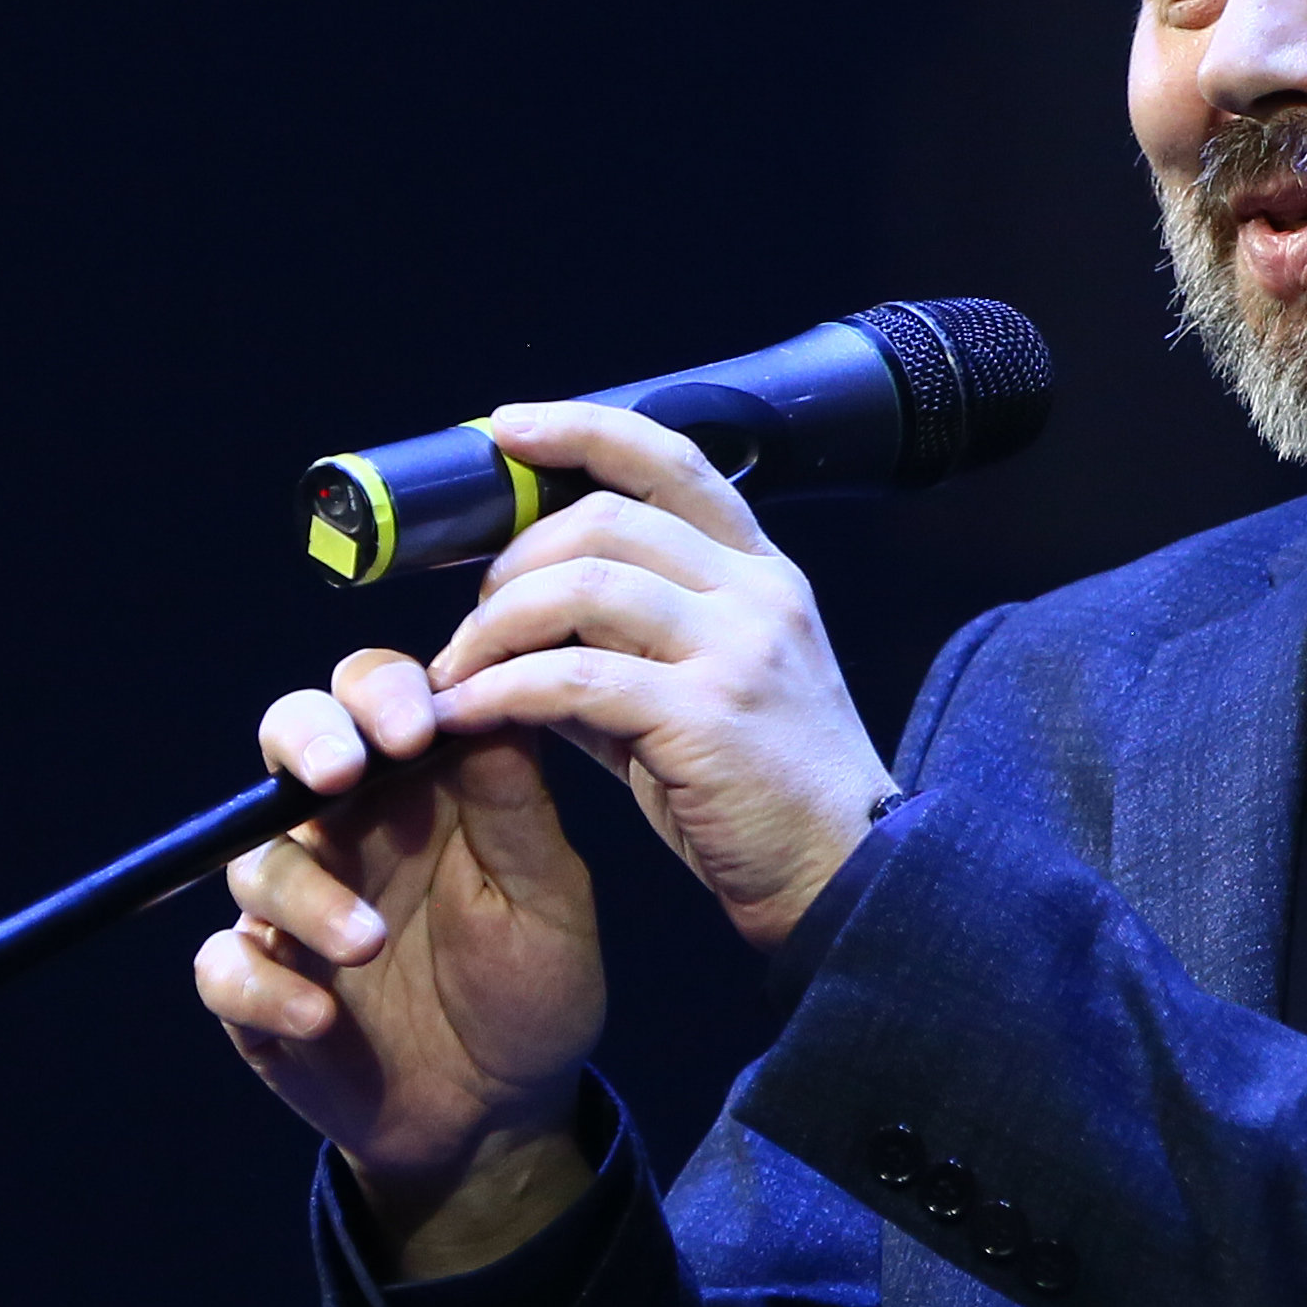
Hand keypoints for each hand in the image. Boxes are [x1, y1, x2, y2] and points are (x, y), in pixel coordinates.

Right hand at [196, 647, 608, 1266]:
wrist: (504, 1116)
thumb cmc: (533, 989)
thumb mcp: (547, 897)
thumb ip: (515, 804)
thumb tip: (492, 699)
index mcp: (417, 788)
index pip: (372, 697)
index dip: (380, 694)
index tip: (415, 729)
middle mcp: (345, 832)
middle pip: (287, 742)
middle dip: (305, 743)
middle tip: (339, 774)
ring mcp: (294, 911)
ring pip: (254, 861)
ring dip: (306, 894)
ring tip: (368, 943)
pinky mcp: (260, 991)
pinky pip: (224, 968)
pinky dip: (261, 986)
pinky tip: (321, 1017)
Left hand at [422, 400, 896, 949]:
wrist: (849, 879)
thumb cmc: (769, 798)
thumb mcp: (706, 698)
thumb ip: (622, 653)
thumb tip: (517, 635)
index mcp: (763, 575)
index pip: (671, 461)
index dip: (583, 429)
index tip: (508, 427)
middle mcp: (757, 593)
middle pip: (605, 521)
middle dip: (511, 562)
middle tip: (471, 623)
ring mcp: (738, 650)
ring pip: (581, 588)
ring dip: (494, 626)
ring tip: (456, 674)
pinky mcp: (706, 716)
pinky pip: (571, 678)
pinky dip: (500, 691)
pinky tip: (465, 717)